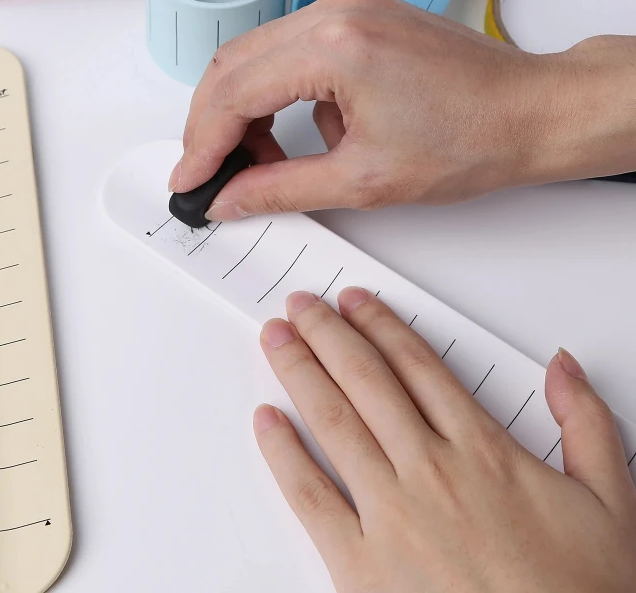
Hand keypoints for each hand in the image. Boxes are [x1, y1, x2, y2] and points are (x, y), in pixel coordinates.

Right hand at [170, 0, 635, 218]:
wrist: (531, 112)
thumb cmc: (471, 140)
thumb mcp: (365, 180)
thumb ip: (281, 189)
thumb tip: (227, 198)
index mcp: (334, 45)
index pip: (234, 93)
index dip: (201, 143)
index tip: (188, 180)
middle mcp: (334, 11)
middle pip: (233, 64)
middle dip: (211, 124)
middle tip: (209, 173)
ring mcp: (346, 5)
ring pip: (256, 54)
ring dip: (242, 109)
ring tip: (257, 162)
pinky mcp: (357, 14)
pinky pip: (289, 48)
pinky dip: (276, 92)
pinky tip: (294, 133)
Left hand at [253, 288, 635, 592]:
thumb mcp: (611, 503)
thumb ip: (587, 425)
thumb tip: (565, 368)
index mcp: (482, 451)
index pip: (417, 365)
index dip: (380, 325)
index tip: (356, 302)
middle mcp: (430, 471)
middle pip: (366, 379)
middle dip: (328, 333)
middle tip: (302, 305)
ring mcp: (392, 514)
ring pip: (334, 420)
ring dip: (300, 371)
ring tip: (278, 338)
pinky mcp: (361, 565)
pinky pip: (311, 496)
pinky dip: (283, 453)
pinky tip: (266, 422)